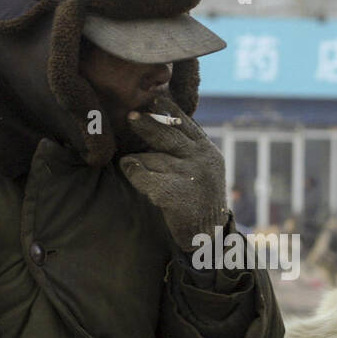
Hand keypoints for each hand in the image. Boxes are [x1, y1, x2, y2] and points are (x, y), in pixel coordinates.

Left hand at [118, 99, 227, 251]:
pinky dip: (133, 172)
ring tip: (128, 160)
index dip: (170, 112)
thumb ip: (189, 149)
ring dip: (138, 159)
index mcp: (208, 152)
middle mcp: (201, 160)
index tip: (156, 99)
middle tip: (131, 116)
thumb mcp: (204, 169)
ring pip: (152, 157)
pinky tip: (128, 168)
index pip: (187, 126)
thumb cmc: (200, 201)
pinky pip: (143, 175)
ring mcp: (189, 176)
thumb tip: (165, 121)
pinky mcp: (174, 193)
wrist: (207, 238)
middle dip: (148, 124)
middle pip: (168, 135)